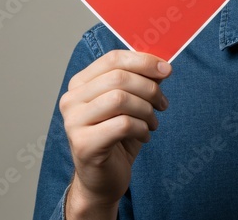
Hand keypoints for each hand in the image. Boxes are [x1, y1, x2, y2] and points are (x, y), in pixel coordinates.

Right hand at [59, 50, 170, 217]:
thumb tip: (161, 65)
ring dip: (146, 110)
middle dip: (149, 88)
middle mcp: (71, 99)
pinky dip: (141, 128)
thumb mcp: (131, 104)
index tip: (166, 70)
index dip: (143, 61)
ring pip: (120, 99)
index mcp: (80, 84)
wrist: (103, 179)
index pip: (112, 59)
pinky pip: (122, 125)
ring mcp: (73, 122)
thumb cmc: (117, 138)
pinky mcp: (83, 144)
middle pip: (118, 78)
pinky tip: (144, 135)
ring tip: (153, 122)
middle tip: (162, 103)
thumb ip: (140, 81)